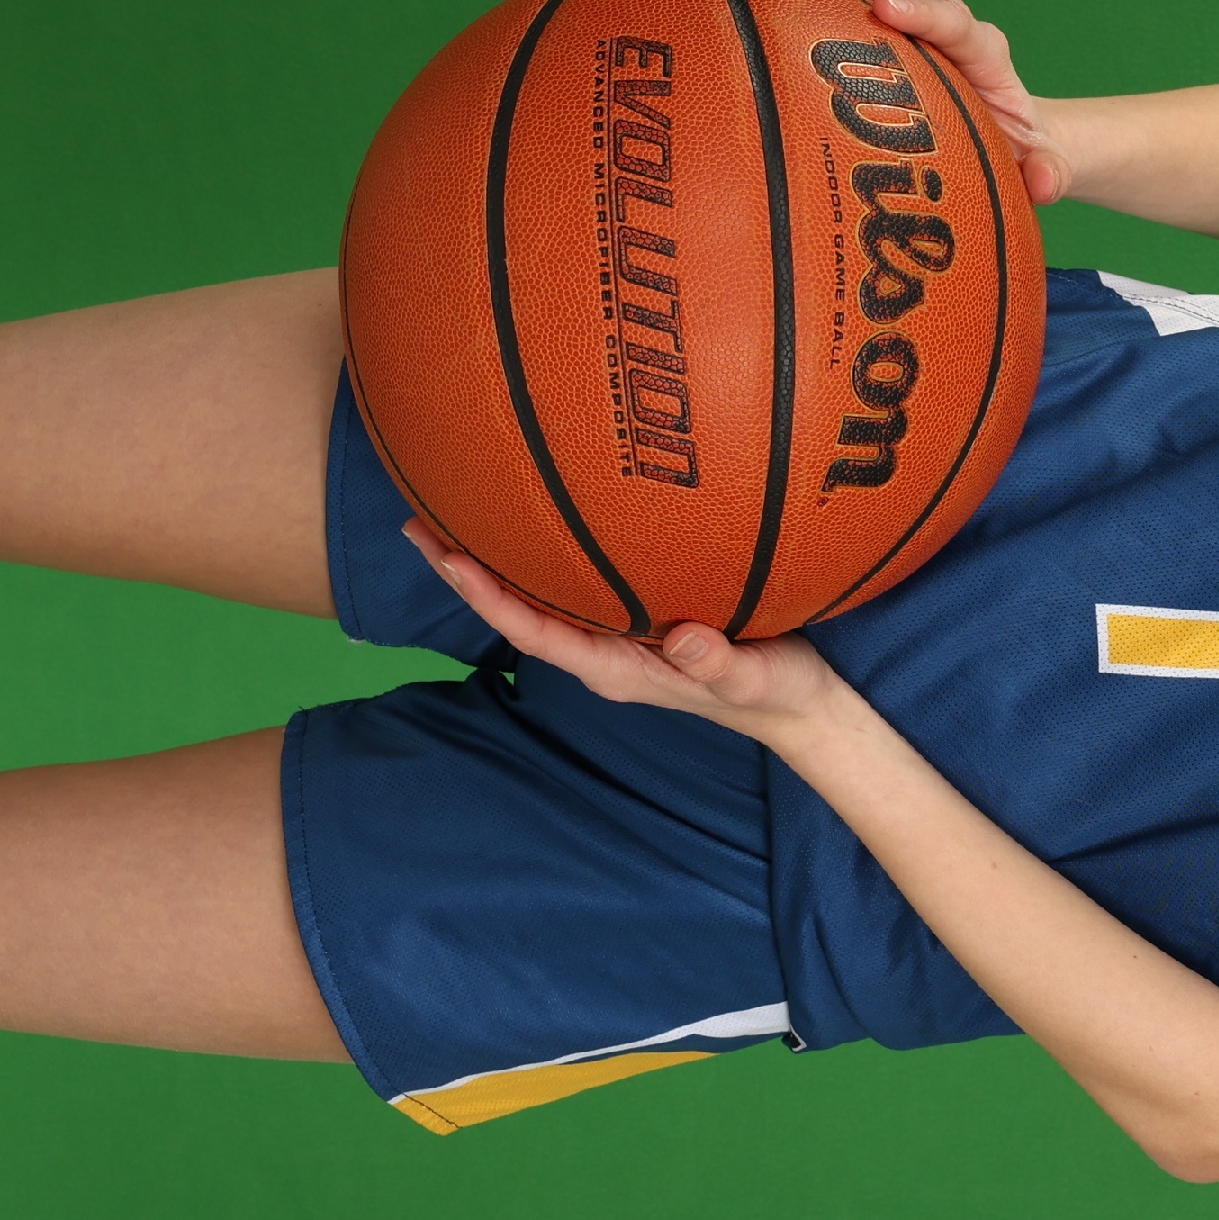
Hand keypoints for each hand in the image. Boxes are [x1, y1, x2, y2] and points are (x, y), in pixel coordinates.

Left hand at [407, 520, 852, 742]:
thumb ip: (720, 664)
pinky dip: (540, 553)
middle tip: (416, 522)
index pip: (535, 633)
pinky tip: (531, 517)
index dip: (489, 597)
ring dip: (492, 561)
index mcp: (618, 670)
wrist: (802, 707)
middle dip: (466, 572)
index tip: (449, 559)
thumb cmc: (780, 693)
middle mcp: (605, 652)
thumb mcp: (760, 680)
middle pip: (518, 611)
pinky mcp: (640, 617)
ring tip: (448, 513)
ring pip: (539, 596)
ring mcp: (619, 637)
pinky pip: (574, 584)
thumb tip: (681, 638)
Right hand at [748, 0, 1069, 204]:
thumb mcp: (1042, 168)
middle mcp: (944, 21)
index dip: (923, 13)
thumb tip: (1046, 183)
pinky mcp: (877, 28)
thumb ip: (1048, 172)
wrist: (1010, 134)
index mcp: (983, 51)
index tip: (887, 9)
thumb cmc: (1020, 152)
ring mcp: (908, 19)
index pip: (955, 22)